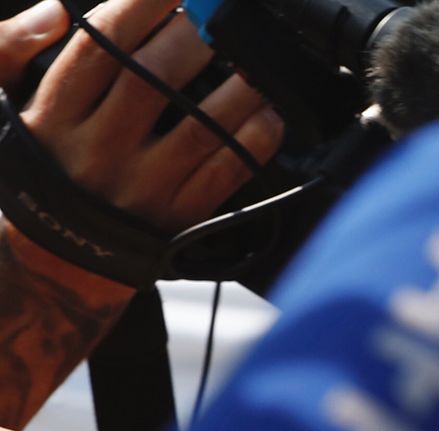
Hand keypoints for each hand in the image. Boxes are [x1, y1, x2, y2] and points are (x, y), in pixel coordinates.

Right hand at [22, 0, 284, 232]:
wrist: (61, 253)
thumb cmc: (43, 162)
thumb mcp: (5, 102)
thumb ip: (11, 47)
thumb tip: (55, 8)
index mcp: (54, 115)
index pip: (99, 47)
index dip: (139, 8)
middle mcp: (99, 150)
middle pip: (151, 79)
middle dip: (187, 39)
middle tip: (206, 24)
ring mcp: (144, 186)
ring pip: (202, 126)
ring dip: (237, 87)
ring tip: (248, 63)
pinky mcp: (183, 216)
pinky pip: (230, 171)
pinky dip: (257, 137)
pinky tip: (267, 111)